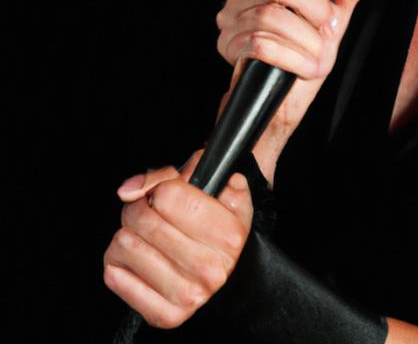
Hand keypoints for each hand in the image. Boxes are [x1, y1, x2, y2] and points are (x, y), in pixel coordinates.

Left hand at [103, 153, 252, 328]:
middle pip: (143, 219)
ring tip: (143, 235)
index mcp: (230, 234)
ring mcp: (189, 294)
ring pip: (124, 244)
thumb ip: (170, 175)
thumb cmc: (213, 221)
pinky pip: (115, 277)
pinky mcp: (166, 315)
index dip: (161, 186)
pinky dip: (118, 262)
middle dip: (139, 207)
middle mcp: (212, 268)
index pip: (169, 195)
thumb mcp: (209, 187)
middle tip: (148, 210)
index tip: (165, 192)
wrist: (221, 267)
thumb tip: (130, 190)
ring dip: (126, 233)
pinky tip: (136, 258)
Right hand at [216, 0, 369, 76]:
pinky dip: (290, 57)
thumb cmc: (305, 58)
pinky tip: (304, 67)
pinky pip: (259, 44)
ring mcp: (231, 19)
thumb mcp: (331, 24)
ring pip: (268, 15)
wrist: (283, 99)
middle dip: (309, 2)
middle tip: (328, 24)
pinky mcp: (228, 46)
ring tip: (319, 52)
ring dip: (303, 36)